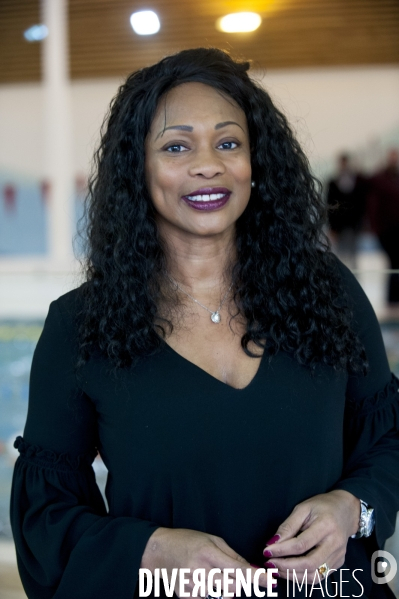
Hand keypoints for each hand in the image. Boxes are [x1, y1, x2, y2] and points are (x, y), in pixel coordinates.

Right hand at [141, 527, 268, 596]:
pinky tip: (200, 579)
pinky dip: (211, 592)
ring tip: (211, 573)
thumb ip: (232, 555)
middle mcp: (201, 572)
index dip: (257, 578)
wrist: (158, 551)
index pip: (238, 570)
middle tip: (232, 573)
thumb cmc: (186, 540)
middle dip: (239, 583)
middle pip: (234, 587)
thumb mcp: (211, 539)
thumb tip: (252, 569)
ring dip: (225, 588)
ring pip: (222, 596)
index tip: (270, 582)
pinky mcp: (187, 597)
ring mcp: (193, 587)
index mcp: (209, 554)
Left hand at [262, 490, 359, 581]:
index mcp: (326, 526)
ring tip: (277, 569)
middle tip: (270, 564)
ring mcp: (338, 555)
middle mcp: (335, 543)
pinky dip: (303, 577)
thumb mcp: (303, 508)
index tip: (267, 551)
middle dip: (286, 566)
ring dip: (293, 576)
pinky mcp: (338, 563)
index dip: (282, 550)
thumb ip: (288, 525)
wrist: (345, 510)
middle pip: (309, 563)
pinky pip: (319, 576)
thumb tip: (273, 542)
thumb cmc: (322, 506)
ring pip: (315, 575)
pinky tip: (290, 572)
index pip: (301, 544)